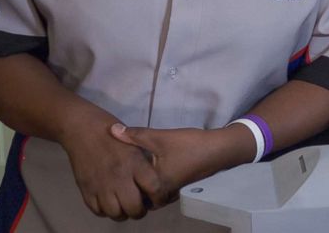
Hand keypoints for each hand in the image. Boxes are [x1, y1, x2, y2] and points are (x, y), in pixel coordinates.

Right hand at [58, 118, 161, 220]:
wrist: (81, 129)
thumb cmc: (111, 131)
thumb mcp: (135, 141)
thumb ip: (144, 161)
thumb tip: (157, 179)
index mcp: (135, 162)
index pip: (154, 188)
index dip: (159, 197)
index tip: (158, 198)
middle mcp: (119, 176)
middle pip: (134, 207)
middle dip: (140, 211)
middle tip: (140, 206)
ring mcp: (101, 185)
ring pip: (116, 213)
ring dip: (122, 213)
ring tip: (125, 207)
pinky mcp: (86, 189)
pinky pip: (98, 210)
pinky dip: (105, 211)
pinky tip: (110, 203)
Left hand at [109, 123, 250, 204]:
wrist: (219, 148)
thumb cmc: (189, 145)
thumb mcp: (160, 137)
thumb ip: (135, 135)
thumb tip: (111, 130)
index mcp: (156, 185)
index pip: (132, 193)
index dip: (119, 186)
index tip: (109, 175)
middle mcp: (164, 192)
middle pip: (141, 198)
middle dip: (131, 190)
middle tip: (118, 177)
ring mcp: (174, 190)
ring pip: (152, 195)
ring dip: (143, 188)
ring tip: (131, 175)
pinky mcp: (181, 184)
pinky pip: (161, 190)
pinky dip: (154, 185)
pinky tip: (151, 170)